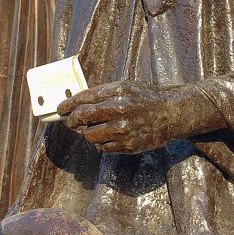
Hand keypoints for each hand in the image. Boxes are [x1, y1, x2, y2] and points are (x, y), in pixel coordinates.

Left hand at [58, 81, 222, 153]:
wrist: (172, 112)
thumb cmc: (146, 97)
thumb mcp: (125, 86)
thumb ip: (102, 94)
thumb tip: (77, 103)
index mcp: (116, 91)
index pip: (82, 99)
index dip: (68, 105)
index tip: (61, 109)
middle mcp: (118, 109)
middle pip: (81, 118)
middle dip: (71, 121)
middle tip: (69, 122)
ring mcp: (123, 129)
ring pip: (89, 136)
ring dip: (87, 133)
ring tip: (94, 129)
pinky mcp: (128, 145)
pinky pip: (103, 147)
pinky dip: (101, 143)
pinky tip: (109, 136)